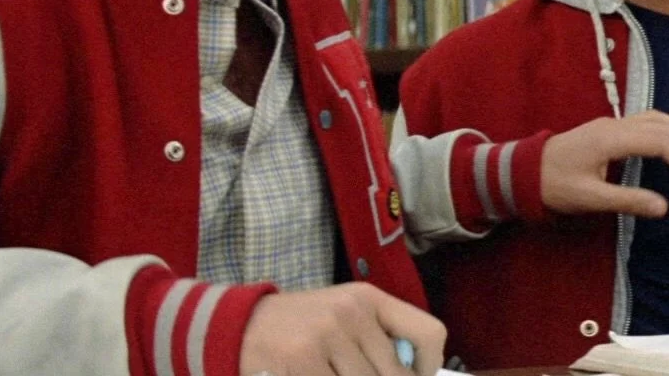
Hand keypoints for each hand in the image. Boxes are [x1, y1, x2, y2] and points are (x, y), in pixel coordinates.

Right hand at [239, 282, 444, 375]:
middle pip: (396, 375)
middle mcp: (353, 311)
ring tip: (333, 373)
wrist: (240, 325)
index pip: (429, 333)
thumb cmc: (301, 328)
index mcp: (370, 299)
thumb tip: (415, 373)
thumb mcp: (344, 318)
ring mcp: (327, 333)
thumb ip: (378, 340)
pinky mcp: (302, 357)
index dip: (427, 367)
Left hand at [542, 110, 668, 216]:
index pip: (659, 143)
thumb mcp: (589, 198)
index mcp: (612, 139)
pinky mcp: (610, 128)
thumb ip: (627, 200)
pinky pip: (648, 120)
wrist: (523, 169)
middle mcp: (615, 125)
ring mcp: (612, 123)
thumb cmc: (554, 185)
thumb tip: (664, 207)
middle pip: (664, 128)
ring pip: (658, 120)